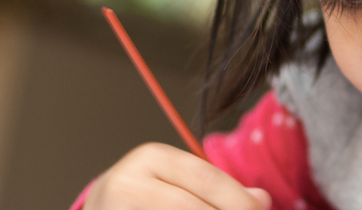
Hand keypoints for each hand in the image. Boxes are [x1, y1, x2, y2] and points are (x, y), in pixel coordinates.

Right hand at [83, 142, 271, 209]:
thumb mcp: (178, 181)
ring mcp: (115, 209)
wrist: (99, 209)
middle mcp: (129, 181)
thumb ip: (217, 187)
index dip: (240, 201)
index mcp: (151, 156)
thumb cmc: (147, 196)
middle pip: (194, 208)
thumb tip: (262, 199)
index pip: (208, 179)